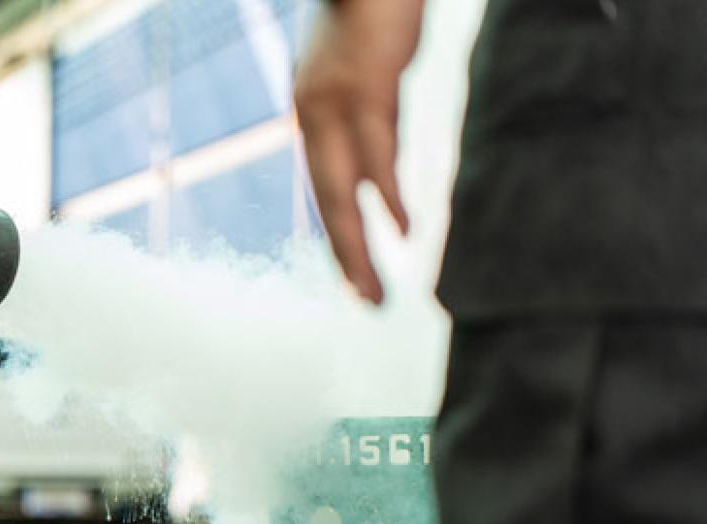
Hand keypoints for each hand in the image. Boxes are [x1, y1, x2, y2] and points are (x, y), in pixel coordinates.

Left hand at [294, 0, 424, 304]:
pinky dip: (390, 196)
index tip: (355, 270)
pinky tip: (403, 229)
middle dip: (347, 257)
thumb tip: (380, 157)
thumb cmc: (373, 7)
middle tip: (366, 303)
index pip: (324, 185)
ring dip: (361, 245)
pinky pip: (379, 155)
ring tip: (375, 290)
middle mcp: (313, 114)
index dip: (341, 231)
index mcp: (312, 112)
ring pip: (346, 190)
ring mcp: (334, 103)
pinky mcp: (365, 88)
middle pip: (329, 201)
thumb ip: (370, 114)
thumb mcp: (366, 71)